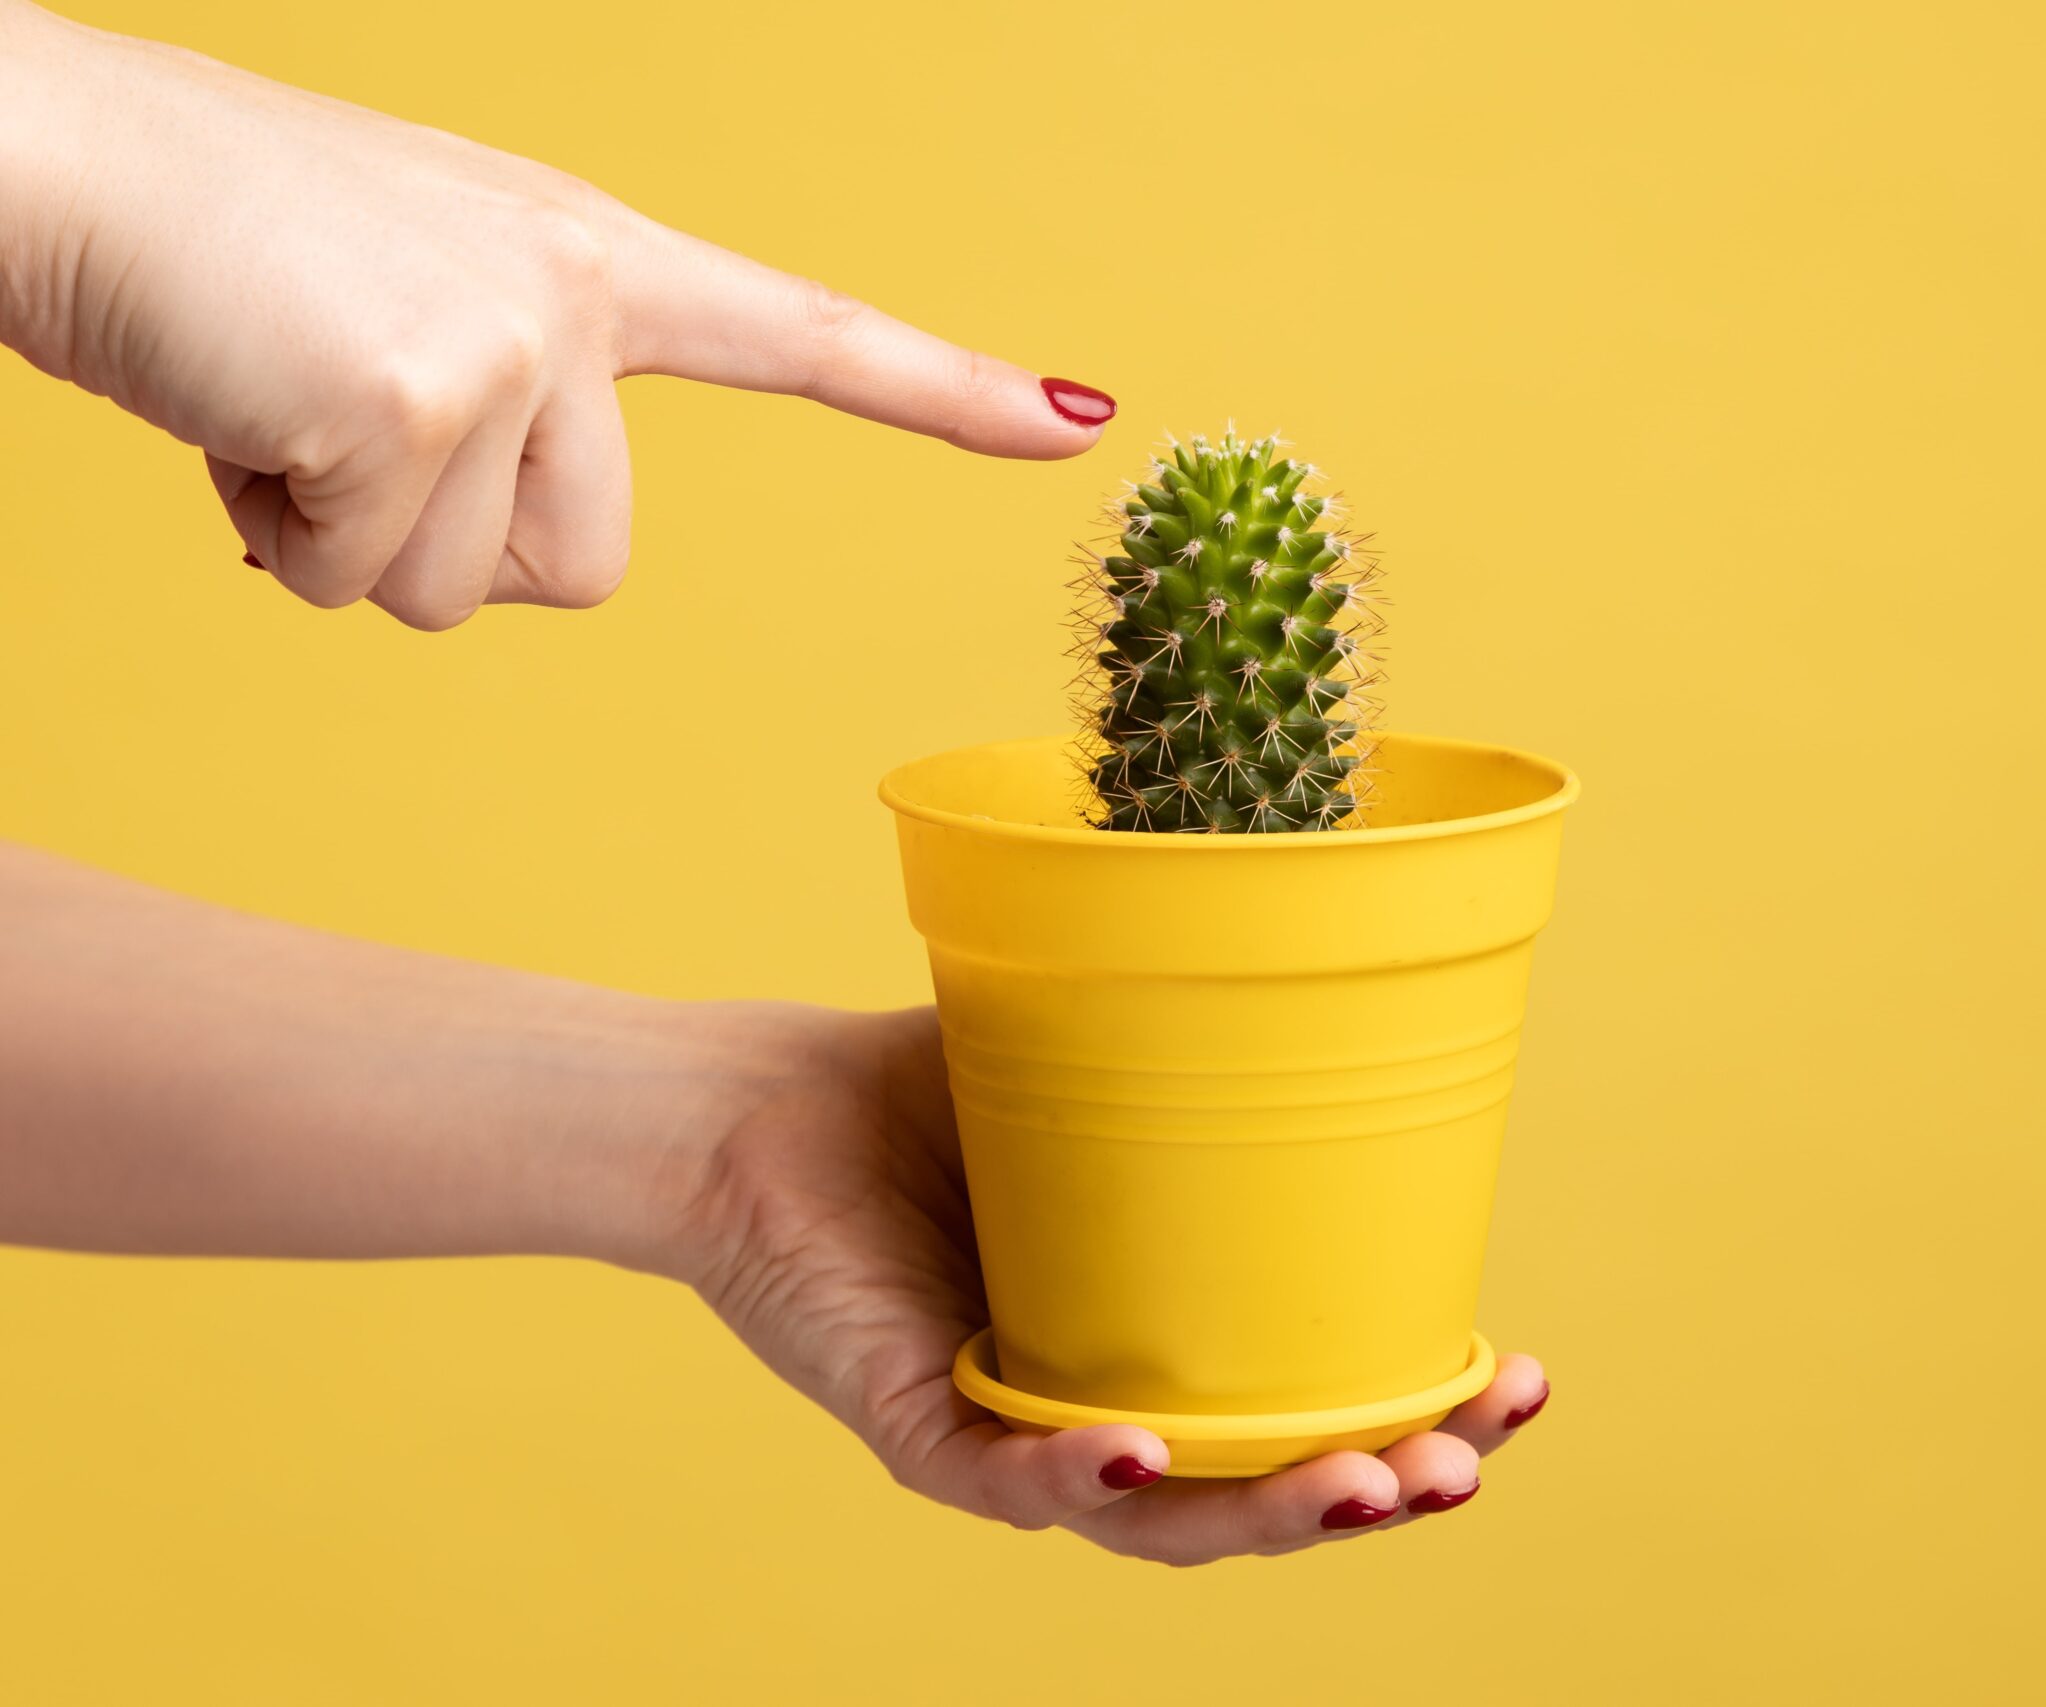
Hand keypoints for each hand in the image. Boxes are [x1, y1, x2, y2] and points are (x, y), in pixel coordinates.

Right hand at [0, 4, 1113, 629]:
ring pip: (470, 598)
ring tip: (273, 393)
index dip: (942, 393)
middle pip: (589, 573)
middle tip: (335, 416)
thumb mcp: (396, 313)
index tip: (1081, 421)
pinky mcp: (427, 396)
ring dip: (345, 540)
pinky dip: (273, 534)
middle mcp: (582, 290)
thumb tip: (470, 568)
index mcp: (592, 258)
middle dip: (444, 548)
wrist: (47, 158)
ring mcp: (518, 341)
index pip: (804, 333)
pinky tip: (231, 405)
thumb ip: (497, 417)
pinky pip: (361, 584)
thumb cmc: (207, 247)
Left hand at [680, 1006, 1551, 1564]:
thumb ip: (1206, 1049)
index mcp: (1167, 1348)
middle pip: (1266, 1490)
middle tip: (1471, 1462)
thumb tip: (1335, 959)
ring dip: (1271, 1514)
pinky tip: (1140, 1454)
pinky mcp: (914, 1431)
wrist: (749, 1108)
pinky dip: (1076, 1476)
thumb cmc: (918, 1089)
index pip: (1316, 1413)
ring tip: (1369, 1485)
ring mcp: (1014, 1438)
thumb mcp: (1096, 1071)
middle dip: (1387, 1489)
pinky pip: (1005, 1481)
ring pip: (1162, 1523)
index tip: (1523, 1380)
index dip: (1427, 1418)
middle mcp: (1103, 1413)